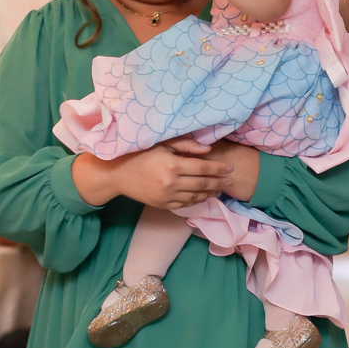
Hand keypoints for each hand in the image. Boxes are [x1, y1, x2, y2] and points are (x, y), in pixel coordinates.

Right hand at [86, 138, 233, 210]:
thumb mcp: (162, 143)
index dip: (219, 169)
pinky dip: (197, 200)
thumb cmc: (140, 153)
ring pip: (195, 196)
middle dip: (219, 183)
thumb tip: (208, 150)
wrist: (118, 173)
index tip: (230, 168)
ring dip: (210, 193)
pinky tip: (203, 196)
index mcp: (172, 165)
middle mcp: (171, 182)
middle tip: (230, 182)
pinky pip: (185, 204)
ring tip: (219, 190)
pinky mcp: (162, 204)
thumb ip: (186, 145)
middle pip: (202, 184)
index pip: (203, 168)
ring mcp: (167, 196)